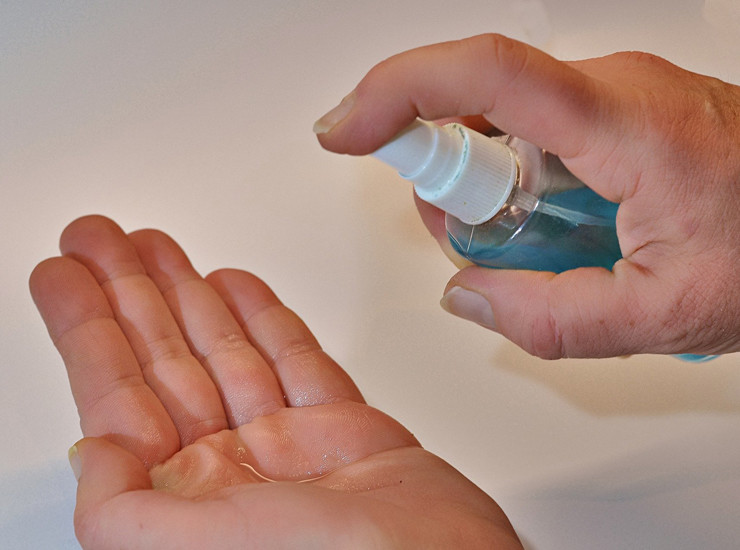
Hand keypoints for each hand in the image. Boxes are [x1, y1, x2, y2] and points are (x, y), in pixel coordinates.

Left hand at [29, 215, 520, 548]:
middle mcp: (230, 470)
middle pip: (167, 359)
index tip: (64, 275)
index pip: (119, 395)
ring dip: (188, 294)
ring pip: (226, 348)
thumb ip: (125, 510)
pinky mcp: (340, 428)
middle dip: (131, 292)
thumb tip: (93, 451)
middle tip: (100, 237)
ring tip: (156, 246)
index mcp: (185, 502)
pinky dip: (264, 318)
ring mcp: (286, 443)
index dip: (86, 330)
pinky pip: (292, 358)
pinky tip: (235, 286)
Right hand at [315, 33, 739, 358]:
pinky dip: (512, 174)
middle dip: (442, 173)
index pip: (484, 74)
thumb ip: (552, 320)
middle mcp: (614, 87)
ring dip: (483, 182)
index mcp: (626, 122)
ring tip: (530, 245)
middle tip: (469, 241)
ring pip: (501, 119)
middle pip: (477, 103)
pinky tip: (548, 223)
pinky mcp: (616, 106)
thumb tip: (468, 294)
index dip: (397, 91)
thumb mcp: (662, 312)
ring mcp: (615, 92)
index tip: (344, 127)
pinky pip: (533, 125)